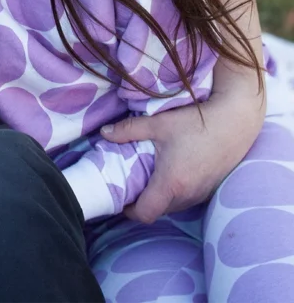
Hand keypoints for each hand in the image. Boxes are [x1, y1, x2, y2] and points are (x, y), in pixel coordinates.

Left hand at [101, 82, 264, 222]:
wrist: (234, 124)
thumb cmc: (195, 123)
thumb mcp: (157, 124)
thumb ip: (127, 130)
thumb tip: (103, 133)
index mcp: (171, 183)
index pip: (145, 213)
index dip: (129, 210)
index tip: (119, 197)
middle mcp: (187, 195)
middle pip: (157, 211)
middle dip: (141, 202)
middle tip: (128, 183)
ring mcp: (200, 195)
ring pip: (172, 206)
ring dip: (158, 197)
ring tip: (145, 176)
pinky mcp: (209, 190)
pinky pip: (185, 199)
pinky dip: (173, 192)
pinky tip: (168, 172)